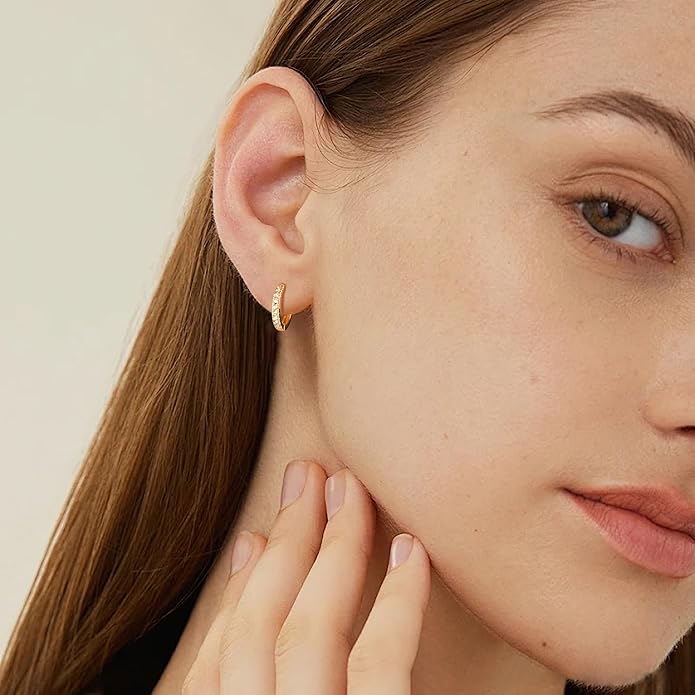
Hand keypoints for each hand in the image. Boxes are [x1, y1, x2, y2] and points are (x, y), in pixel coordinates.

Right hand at [172, 459, 430, 692]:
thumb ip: (261, 684)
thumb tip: (261, 616)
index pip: (211, 663)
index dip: (234, 593)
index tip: (253, 539)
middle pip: (258, 626)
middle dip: (285, 540)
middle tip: (306, 477)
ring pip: (310, 629)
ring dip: (332, 546)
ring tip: (349, 488)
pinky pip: (379, 664)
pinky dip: (396, 601)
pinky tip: (410, 551)